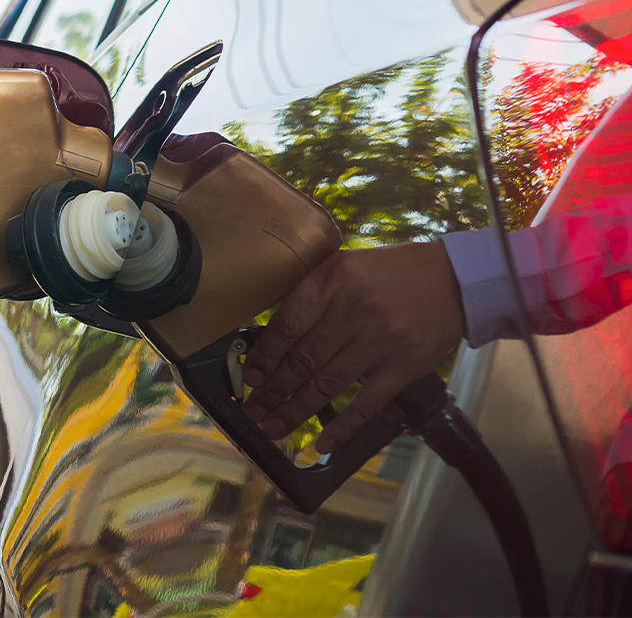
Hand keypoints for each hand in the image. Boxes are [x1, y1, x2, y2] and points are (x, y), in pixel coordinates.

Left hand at [240, 242, 465, 453]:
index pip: (287, 324)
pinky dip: (342, 427)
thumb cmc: (392, 272)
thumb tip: (275, 335)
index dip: (265, 355)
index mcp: (334, 279)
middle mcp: (354, 309)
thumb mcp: (345, 264)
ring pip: (327, 384)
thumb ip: (313, 293)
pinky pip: (366, 403)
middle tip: (254, 409)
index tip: (251, 377)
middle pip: (303, 359)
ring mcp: (381, 340)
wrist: (456, 280)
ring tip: (273, 426)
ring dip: (296, 411)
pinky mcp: (404, 366)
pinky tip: (322, 444)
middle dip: (273, 390)